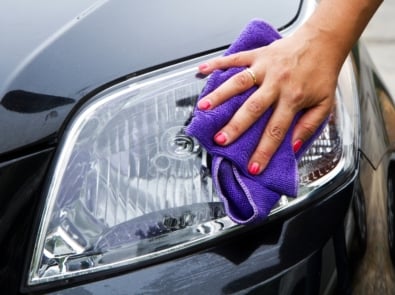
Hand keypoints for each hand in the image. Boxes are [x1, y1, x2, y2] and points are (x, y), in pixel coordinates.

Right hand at [197, 25, 341, 174]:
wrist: (323, 41)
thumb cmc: (322, 73)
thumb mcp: (324, 104)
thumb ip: (310, 126)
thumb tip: (293, 146)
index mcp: (294, 97)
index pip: (276, 130)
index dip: (264, 151)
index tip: (253, 167)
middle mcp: (277, 83)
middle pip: (253, 108)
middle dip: (235, 126)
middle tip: (220, 140)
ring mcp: (265, 67)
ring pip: (239, 82)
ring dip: (220, 95)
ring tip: (204, 107)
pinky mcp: (258, 54)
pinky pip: (235, 59)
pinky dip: (216, 63)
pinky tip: (202, 70)